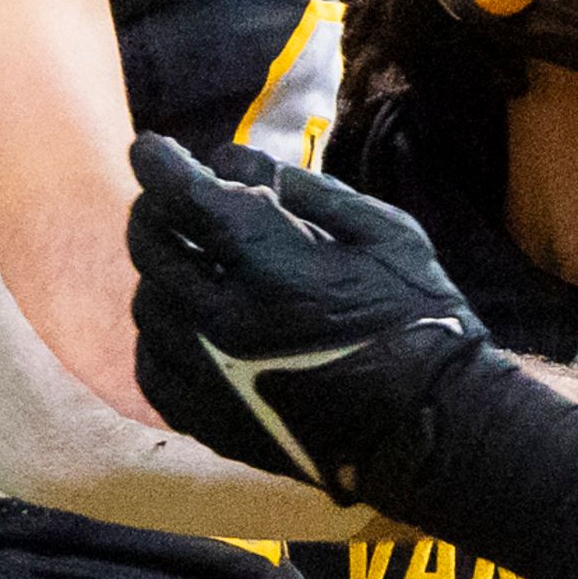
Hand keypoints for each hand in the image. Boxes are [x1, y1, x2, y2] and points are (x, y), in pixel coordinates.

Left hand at [127, 137, 498, 512]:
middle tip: (177, 201)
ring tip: (197, 266)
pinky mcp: (208, 420)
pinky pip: (150, 365)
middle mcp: (224, 323)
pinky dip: (160, 333)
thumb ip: (308, 191)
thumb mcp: (386, 233)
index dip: (159, 164)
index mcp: (273, 271)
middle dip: (156, 210)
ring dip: (164, 272)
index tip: (152, 149)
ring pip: (147, 304)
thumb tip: (237, 161)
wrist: (430, 429)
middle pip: (151, 246)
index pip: (185, 199)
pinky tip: (191, 323)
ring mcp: (209, 378)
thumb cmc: (419, 320)